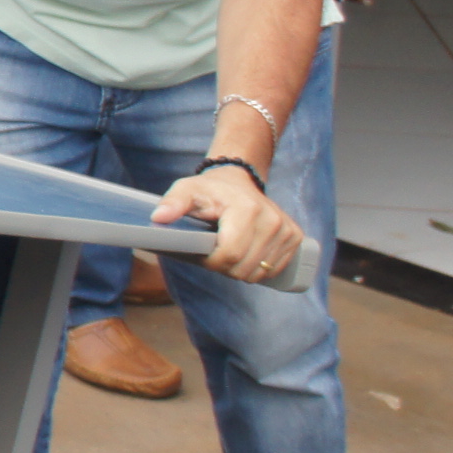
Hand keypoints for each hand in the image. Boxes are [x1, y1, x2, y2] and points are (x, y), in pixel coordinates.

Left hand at [150, 160, 302, 284]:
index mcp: (247, 209)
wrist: (238, 180)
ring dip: (241, 269)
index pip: (230, 255)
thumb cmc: (210, 189)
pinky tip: (247, 253)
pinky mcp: (294, 237)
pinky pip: (274, 269)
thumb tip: (158, 217)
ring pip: (260, 272)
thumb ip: (172, 202)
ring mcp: (287, 229)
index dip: (212, 262)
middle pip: (244, 267)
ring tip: (230, 249)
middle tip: (215, 251)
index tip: (203, 253)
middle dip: (224, 267)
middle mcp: (273, 220)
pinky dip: (258, 269)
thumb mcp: (187, 190)